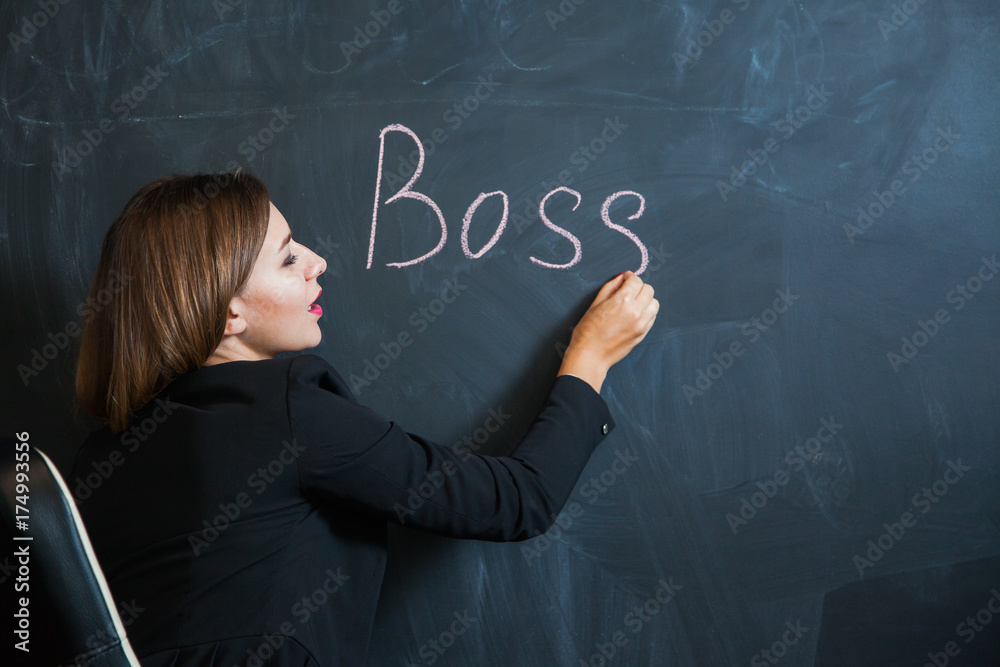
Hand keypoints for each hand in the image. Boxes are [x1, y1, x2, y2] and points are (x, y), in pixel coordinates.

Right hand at [557, 271, 658, 392]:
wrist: (590, 356)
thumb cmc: (587, 331)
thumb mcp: (594, 304)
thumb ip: (610, 288)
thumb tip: (621, 277)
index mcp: (622, 301)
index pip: (636, 281)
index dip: (630, 277)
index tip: (626, 278)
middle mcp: (635, 311)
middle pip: (648, 290)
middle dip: (639, 287)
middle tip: (629, 290)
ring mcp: (641, 324)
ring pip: (654, 303)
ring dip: (645, 300)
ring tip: (633, 303)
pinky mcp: (642, 334)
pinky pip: (652, 317)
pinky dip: (646, 312)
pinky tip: (634, 314)